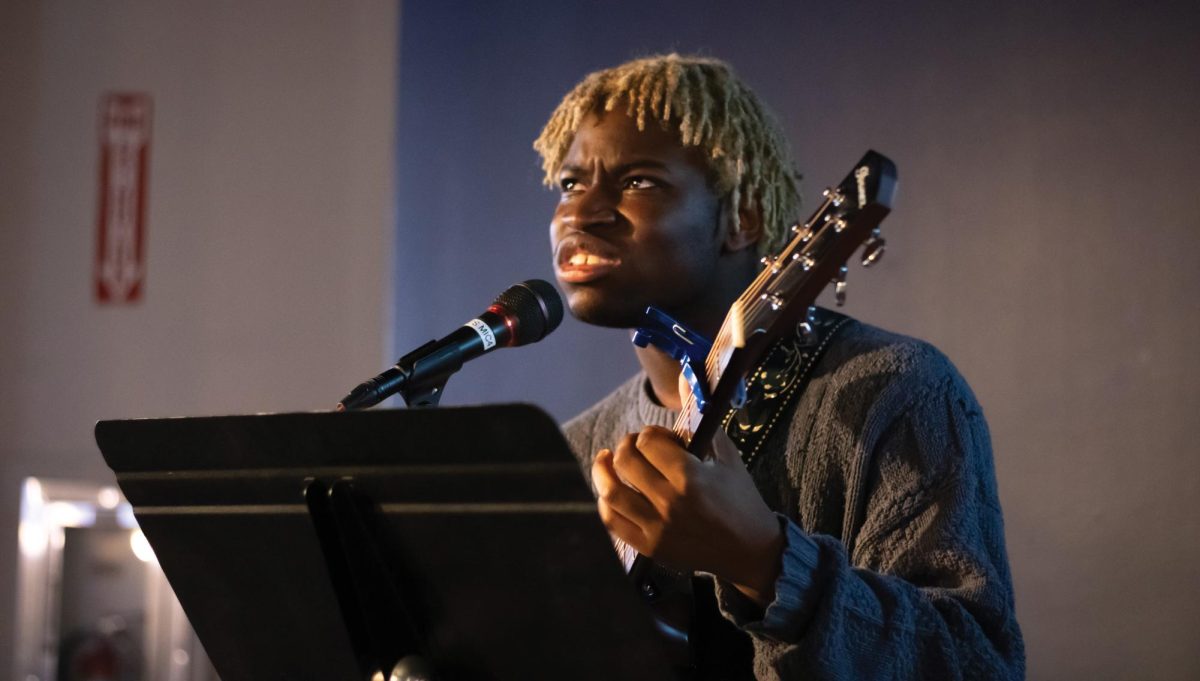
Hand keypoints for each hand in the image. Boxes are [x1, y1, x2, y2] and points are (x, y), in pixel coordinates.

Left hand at [592, 425, 783, 604]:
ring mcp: (658, 528)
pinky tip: (610, 491)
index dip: (651, 432)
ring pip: (611, 492)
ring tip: (606, 460)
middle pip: (626, 462)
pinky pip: (613, 523)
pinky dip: (605, 503)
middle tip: (633, 445)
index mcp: (690, 477)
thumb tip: (683, 384)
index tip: (659, 438)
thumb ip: (701, 422)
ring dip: (603, 471)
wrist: (749, 550)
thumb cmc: (740, 498)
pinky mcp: (650, 547)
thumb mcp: (727, 456)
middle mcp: (671, 502)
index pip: (649, 441)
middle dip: (625, 445)